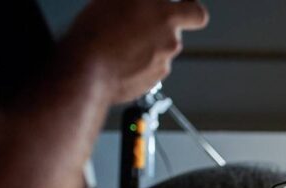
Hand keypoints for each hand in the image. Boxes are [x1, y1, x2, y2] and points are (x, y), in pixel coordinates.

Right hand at [65, 0, 208, 103]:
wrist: (88, 70)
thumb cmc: (98, 32)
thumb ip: (141, 0)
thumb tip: (144, 3)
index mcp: (166, 16)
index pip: (197, 13)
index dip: (191, 8)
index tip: (183, 4)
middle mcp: (170, 40)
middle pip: (173, 33)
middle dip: (157, 28)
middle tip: (134, 24)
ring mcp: (163, 63)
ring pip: (160, 51)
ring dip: (145, 46)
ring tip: (119, 41)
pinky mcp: (152, 81)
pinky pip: (149, 68)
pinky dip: (138, 63)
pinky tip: (119, 57)